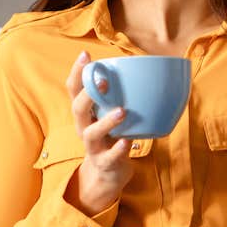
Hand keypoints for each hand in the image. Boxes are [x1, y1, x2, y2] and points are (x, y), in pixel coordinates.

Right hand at [64, 51, 133, 214]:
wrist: (108, 172)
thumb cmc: (114, 135)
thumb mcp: (113, 114)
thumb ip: (123, 96)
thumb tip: (152, 69)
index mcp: (86, 112)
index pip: (74, 89)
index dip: (77, 72)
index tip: (85, 54)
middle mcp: (84, 127)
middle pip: (77, 109)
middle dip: (88, 94)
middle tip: (104, 81)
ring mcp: (93, 146)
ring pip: (91, 133)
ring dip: (106, 121)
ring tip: (122, 111)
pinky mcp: (104, 163)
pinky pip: (109, 156)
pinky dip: (119, 149)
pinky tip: (127, 141)